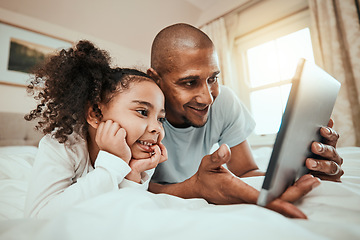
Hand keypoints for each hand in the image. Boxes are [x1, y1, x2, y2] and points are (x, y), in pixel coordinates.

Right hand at [95, 120, 130, 162]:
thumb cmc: (113, 152)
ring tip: (120, 138)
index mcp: (98, 137)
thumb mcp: (104, 143)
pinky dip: (124, 134)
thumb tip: (107, 122)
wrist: (117, 164)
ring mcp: (109, 139)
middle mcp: (102, 137)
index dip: (109, 127)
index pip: (103, 123)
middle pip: (110, 122)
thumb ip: (104, 133)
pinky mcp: (118, 140)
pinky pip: (122, 130)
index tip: (112, 135)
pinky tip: (123, 140)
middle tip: (117, 136)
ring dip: (120, 129)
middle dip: (115, 127)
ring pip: (116, 124)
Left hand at [126, 142, 167, 182]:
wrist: (130, 167)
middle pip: (165, 156)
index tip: (155, 142)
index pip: (162, 155)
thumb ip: (144, 149)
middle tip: (158, 143)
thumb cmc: (133, 160)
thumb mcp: (140, 153)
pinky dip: (156, 148)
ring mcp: (154, 163)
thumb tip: (145, 141)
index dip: (161, 148)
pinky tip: (151, 147)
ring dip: (160, 148)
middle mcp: (155, 162)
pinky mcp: (153, 162)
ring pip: (164, 156)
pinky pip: (158, 154)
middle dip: (163, 148)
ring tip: (154, 145)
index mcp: (152, 160)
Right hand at [191, 144, 318, 218]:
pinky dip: (288, 193)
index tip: (296, 210)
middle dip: (296, 194)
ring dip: (296, 193)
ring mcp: (250, 199)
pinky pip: (273, 197)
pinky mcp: (253, 196)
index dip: (278, 205)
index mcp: (236, 190)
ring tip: (313, 180)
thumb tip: (225, 148)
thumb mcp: (207, 164)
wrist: (202, 189)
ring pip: (277, 200)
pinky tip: (301, 184)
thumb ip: (216, 157)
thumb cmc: (206, 176)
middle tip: (314, 181)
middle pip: (275, 201)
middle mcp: (246, 198)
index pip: (260, 199)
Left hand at [306, 119, 343, 181]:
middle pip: (331, 151)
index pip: (332, 136)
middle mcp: (333, 156)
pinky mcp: (331, 181)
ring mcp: (334, 169)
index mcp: (328, 144)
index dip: (328, 132)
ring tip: (309, 163)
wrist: (299, 175)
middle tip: (313, 146)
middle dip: (322, 148)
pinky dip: (322, 178)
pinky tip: (313, 177)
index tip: (322, 129)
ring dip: (321, 164)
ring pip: (331, 166)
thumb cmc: (301, 156)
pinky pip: (329, 180)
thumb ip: (307, 133)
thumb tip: (314, 123)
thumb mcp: (302, 144)